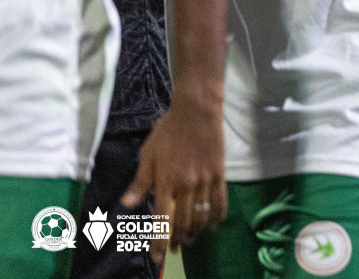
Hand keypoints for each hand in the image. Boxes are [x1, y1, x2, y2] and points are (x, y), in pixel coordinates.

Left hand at [121, 93, 226, 261]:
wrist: (197, 112)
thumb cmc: (167, 131)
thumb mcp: (147, 154)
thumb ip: (140, 182)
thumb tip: (127, 205)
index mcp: (165, 181)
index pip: (161, 219)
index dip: (159, 241)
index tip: (158, 256)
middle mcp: (186, 185)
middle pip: (184, 221)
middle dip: (179, 239)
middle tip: (176, 249)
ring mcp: (205, 180)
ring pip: (202, 214)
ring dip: (196, 231)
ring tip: (192, 239)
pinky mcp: (219, 173)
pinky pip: (220, 200)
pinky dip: (217, 216)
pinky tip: (213, 225)